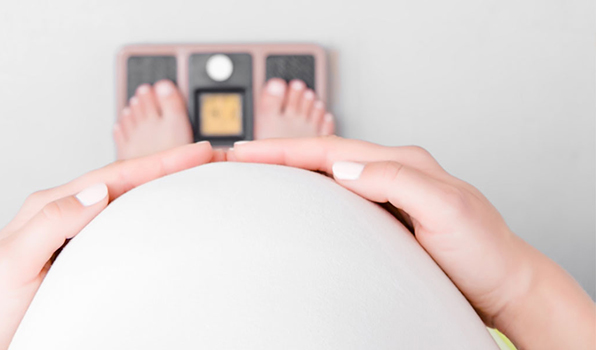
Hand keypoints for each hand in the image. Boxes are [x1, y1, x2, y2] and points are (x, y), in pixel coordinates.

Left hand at [0, 141, 214, 349]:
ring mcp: (69, 233)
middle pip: (123, 181)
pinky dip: (143, 213)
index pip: (113, 177)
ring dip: (158, 186)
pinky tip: (156, 214)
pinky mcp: (76, 254)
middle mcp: (61, 214)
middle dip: (166, 166)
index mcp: (48, 208)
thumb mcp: (14, 261)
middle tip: (205, 159)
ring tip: (190, 178)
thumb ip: (52, 222)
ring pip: (123, 200)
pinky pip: (117, 225)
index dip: (157, 163)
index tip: (194, 153)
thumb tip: (96, 191)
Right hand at [228, 136, 594, 349]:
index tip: (246, 152)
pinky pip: (340, 198)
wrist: (505, 282)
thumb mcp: (446, 210)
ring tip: (257, 174)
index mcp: (402, 164)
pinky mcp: (387, 217)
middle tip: (238, 159)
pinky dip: (312, 194)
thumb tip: (344, 168)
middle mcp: (392, 173)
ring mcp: (389, 195)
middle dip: (279, 155)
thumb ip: (397, 181)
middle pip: (323, 157)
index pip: (330, 152)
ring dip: (292, 172)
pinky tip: (298, 201)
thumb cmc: (482, 250)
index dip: (285, 150)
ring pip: (328, 175)